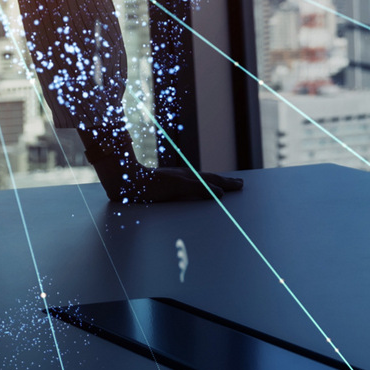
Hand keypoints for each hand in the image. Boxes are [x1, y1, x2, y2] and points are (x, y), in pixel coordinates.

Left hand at [122, 167, 243, 203]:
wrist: (127, 181)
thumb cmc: (151, 186)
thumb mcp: (178, 188)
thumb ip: (199, 189)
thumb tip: (221, 193)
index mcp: (190, 177)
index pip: (214, 181)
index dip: (228, 184)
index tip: (241, 184)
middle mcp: (184, 177)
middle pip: (209, 179)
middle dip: (225, 182)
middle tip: (239, 183)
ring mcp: (176, 179)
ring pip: (200, 181)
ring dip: (214, 183)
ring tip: (223, 185)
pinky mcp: (167, 185)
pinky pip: (190, 185)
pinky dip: (200, 186)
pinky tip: (196, 189)